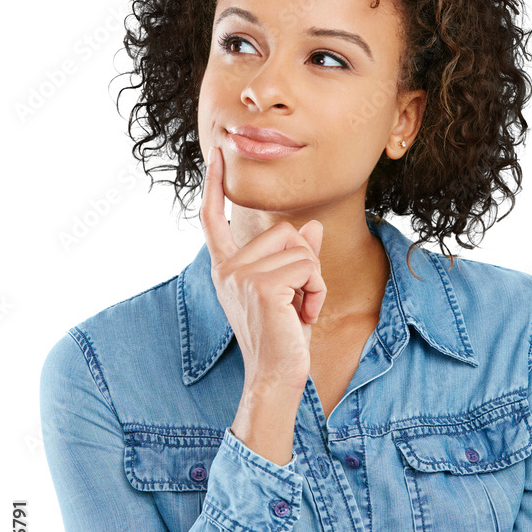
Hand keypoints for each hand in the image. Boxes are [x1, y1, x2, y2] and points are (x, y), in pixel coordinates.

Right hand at [199, 144, 326, 390]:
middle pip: (285, 231)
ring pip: (301, 249)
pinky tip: (304, 315)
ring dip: (314, 280)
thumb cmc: (283, 339)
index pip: (215, 218)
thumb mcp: (291, 292)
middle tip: (297, 300)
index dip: (215, 185)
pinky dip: (317, 291)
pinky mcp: (262, 285)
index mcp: (226, 268)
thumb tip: (311, 227)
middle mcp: (228, 268)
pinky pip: (309, 266)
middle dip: (306, 263)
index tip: (216, 154)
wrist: (276, 377)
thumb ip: (296, 258)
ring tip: (299, 310)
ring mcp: (241, 275)